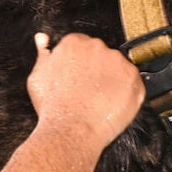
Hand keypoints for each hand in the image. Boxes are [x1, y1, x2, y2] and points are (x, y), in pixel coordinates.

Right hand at [27, 32, 144, 152]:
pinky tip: (110, 104)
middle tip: (87, 92)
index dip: (80, 65)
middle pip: (100, 55)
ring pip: (117, 68)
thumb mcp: (38, 79)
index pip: (82, 45)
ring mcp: (116, 61)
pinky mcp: (132, 77)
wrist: (71, 131)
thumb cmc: (53, 108)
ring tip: (98, 101)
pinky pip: (133, 82)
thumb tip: (43, 40)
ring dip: (112, 81)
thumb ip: (43, 55)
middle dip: (96, 71)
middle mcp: (96, 47)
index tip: (78, 77)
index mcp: (73, 43)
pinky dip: (125, 93)